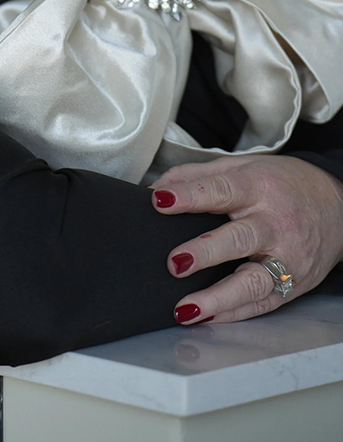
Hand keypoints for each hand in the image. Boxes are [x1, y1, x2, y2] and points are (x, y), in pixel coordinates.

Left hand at [149, 155, 342, 324]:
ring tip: (186, 308)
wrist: (338, 204)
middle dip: (205, 252)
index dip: (189, 196)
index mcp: (259, 187)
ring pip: (252, 282)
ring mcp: (287, 257)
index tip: (158, 201)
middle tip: (175, 262)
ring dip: (218, 298)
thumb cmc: (283, 183)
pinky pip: (261, 303)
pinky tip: (206, 316)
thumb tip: (156, 188)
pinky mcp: (293, 284)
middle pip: (239, 239)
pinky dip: (233, 313)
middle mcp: (275, 223)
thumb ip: (198, 175)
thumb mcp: (243, 165)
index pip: (221, 191)